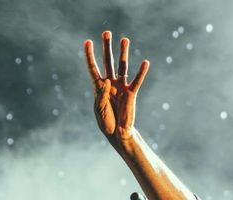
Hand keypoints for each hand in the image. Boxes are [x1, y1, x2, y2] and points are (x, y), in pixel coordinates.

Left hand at [84, 30, 149, 144]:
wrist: (117, 133)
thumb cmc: (106, 122)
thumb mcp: (99, 109)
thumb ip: (101, 95)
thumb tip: (106, 81)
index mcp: (98, 87)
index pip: (93, 67)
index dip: (89, 55)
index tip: (87, 42)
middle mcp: (110, 83)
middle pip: (108, 62)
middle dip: (107, 47)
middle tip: (106, 33)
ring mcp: (121, 87)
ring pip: (122, 66)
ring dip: (123, 53)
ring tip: (125, 39)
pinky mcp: (131, 93)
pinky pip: (136, 81)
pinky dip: (141, 72)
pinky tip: (145, 62)